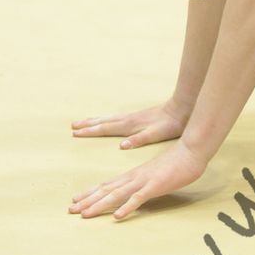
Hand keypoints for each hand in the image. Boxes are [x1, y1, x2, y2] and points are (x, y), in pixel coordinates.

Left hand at [69, 141, 206, 219]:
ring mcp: (143, 181)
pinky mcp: (155, 186)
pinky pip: (138, 199)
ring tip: (85, 215)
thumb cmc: (175, 162)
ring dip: (99, 205)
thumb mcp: (154, 173)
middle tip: (71, 210)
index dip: (90, 193)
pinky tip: (117, 217)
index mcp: (133, 175)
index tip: (75, 201)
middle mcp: (134, 177)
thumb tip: (134, 190)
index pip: (107, 185)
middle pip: (106, 190)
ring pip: (117, 195)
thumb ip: (143, 182)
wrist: (190, 151)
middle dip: (88, 201)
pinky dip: (127, 207)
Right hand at [71, 100, 188, 149]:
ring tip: (82, 122)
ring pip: (108, 119)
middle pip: (103, 122)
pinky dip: (105, 120)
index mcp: (130, 126)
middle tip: (72, 126)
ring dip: (94, 121)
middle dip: (88, 125)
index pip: (106, 129)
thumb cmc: (170, 124)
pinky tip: (105, 121)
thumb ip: (139, 139)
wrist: (181, 108)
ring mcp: (132, 117)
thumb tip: (122, 146)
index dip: (91, 132)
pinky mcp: (137, 117)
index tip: (76, 132)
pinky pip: (115, 119)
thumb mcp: (156, 134)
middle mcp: (128, 120)